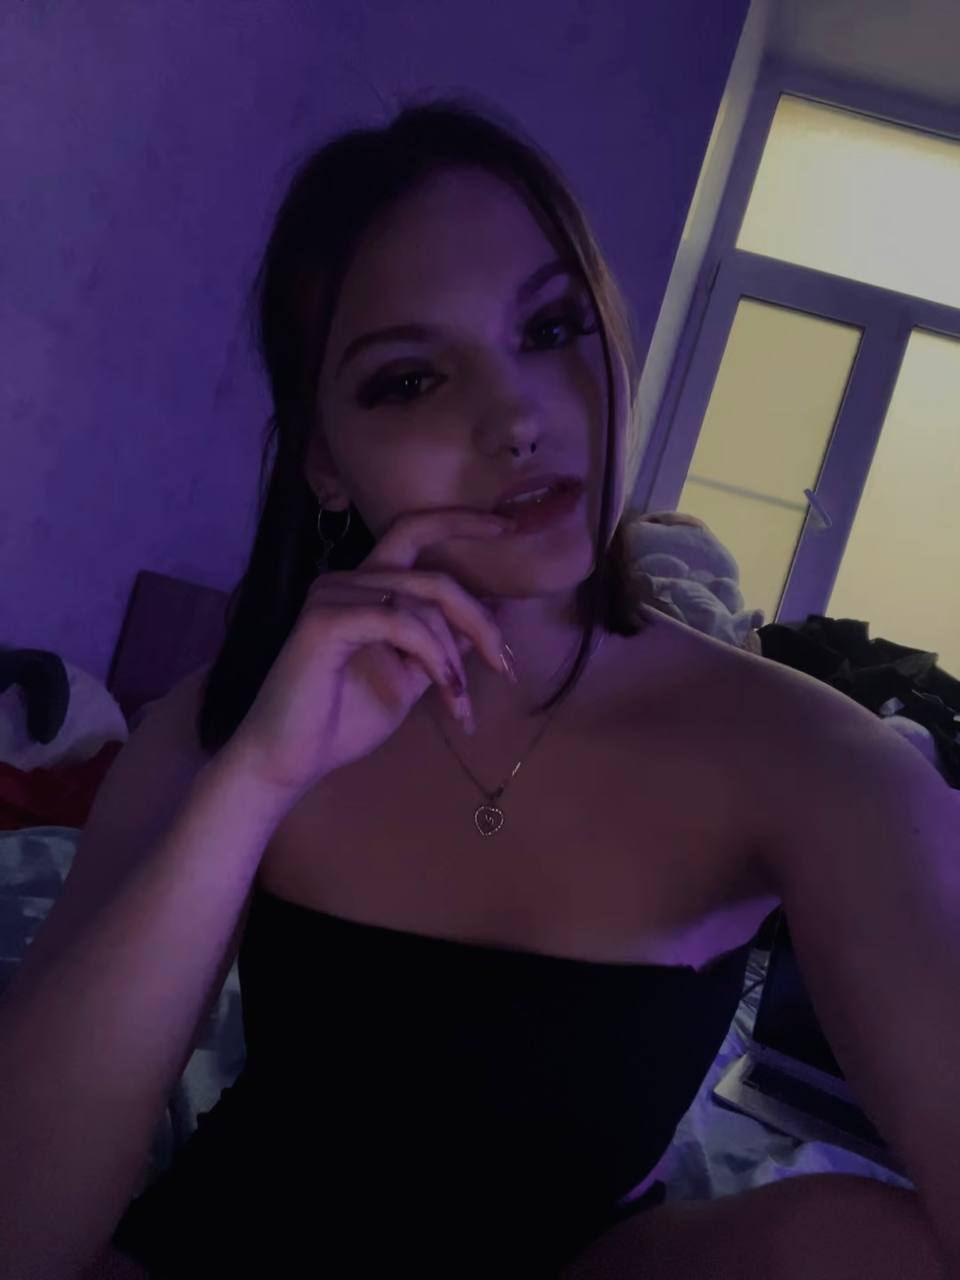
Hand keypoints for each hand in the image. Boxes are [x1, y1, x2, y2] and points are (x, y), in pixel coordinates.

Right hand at [219, 508, 515, 802]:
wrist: (291, 760)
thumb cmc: (342, 721)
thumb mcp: (410, 677)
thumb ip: (442, 643)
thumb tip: (491, 611)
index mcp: (365, 586)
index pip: (413, 531)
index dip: (460, 523)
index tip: (507, 528)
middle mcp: (346, 580)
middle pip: (434, 577)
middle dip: (479, 621)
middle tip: (506, 665)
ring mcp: (332, 595)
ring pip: (422, 604)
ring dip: (453, 658)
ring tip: (461, 704)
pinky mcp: (325, 619)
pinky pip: (400, 623)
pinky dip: (434, 657)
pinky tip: (448, 692)